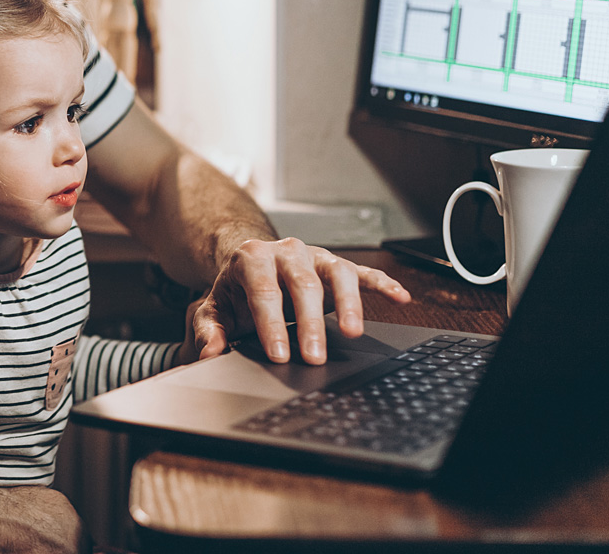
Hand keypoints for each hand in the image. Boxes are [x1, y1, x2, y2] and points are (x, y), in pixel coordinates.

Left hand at [192, 237, 411, 364]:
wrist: (252, 265)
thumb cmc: (236, 291)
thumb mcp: (215, 308)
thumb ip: (208, 329)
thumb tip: (210, 351)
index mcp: (252, 258)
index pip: (264, 292)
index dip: (271, 324)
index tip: (278, 354)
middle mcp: (286, 251)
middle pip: (302, 286)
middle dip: (309, 324)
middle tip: (314, 357)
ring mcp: (315, 256)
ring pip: (337, 274)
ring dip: (348, 304)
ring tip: (353, 332)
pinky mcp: (337, 265)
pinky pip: (363, 272)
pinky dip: (382, 283)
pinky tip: (400, 298)